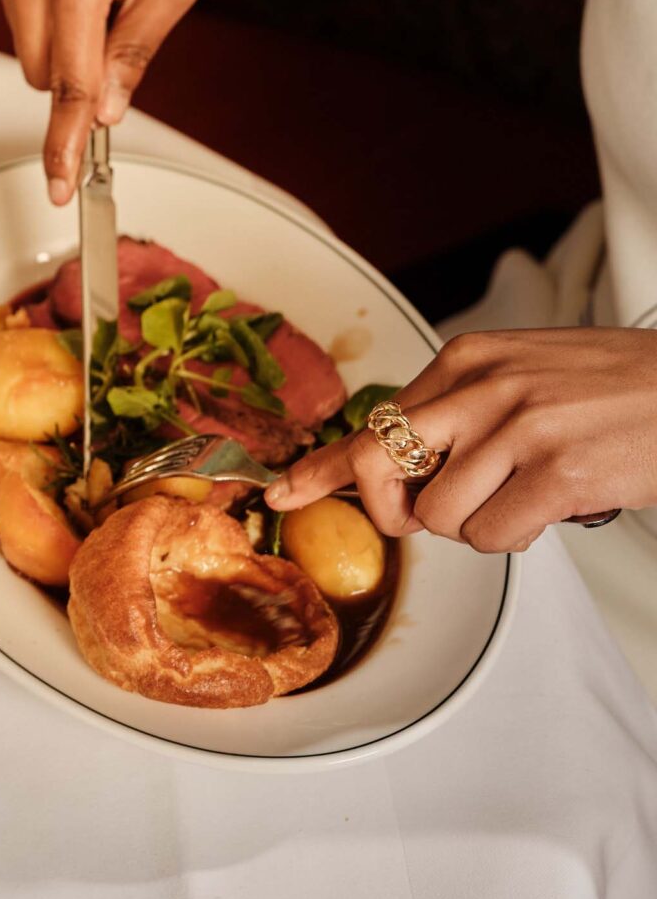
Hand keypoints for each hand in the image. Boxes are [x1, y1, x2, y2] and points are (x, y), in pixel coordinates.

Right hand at [0, 0, 216, 204]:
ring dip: (66, 36)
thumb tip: (103, 109)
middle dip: (80, 71)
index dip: (68, 138)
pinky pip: (17, 9)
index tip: (59, 185)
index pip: (69, 80)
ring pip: (26, 44)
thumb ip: (137, 49)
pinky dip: (50, 8)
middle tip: (127, 25)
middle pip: (42, 70)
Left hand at [266, 328, 656, 551]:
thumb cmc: (614, 390)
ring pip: (440, 514)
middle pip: (379, 465)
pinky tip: (549, 510)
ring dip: (477, 525)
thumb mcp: (523, 374)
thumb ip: (462, 410)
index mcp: (467, 360)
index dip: (324, 466)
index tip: (283, 491)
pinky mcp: (555, 472)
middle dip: (391, 510)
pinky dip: (513, 538)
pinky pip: (492, 535)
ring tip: (523, 498)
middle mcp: (482, 387)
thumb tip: (408, 470)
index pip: (375, 421)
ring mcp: (517, 428)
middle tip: (425, 518)